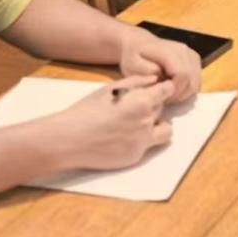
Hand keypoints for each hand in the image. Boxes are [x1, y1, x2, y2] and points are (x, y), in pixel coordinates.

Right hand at [45, 74, 174, 171]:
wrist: (69, 140)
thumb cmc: (87, 110)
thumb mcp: (110, 89)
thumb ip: (136, 81)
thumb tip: (155, 79)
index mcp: (142, 101)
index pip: (168, 91)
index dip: (163, 90)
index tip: (157, 91)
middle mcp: (147, 122)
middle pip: (163, 109)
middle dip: (153, 107)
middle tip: (134, 108)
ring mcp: (142, 141)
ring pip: (165, 130)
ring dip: (157, 126)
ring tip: (137, 124)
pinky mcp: (135, 157)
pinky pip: (149, 146)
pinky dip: (141, 141)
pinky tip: (122, 138)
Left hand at [119, 29, 201, 102]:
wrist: (139, 43)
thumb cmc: (134, 56)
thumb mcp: (133, 65)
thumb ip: (148, 72)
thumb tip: (163, 79)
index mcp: (170, 51)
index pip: (183, 74)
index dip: (175, 90)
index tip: (162, 97)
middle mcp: (184, 51)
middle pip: (192, 79)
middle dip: (179, 94)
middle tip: (164, 98)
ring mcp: (191, 54)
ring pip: (196, 81)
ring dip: (184, 93)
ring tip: (168, 94)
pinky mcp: (193, 59)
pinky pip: (197, 79)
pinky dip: (188, 88)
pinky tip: (175, 89)